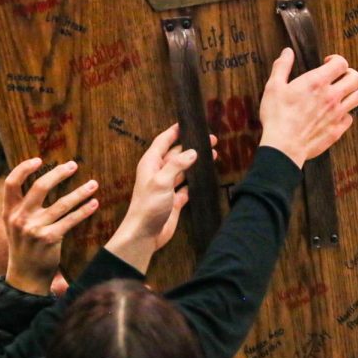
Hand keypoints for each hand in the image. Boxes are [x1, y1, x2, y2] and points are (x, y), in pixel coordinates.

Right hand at [3, 158, 98, 294]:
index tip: (39, 160)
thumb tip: (42, 180)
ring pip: (61, 204)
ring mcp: (34, 229)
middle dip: (58, 174)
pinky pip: (70, 220)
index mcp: (9, 212)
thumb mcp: (15, 225)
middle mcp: (20, 218)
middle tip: (74, 165)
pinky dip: (84, 210)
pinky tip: (94, 203)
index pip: (11, 183)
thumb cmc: (24, 246)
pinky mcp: (49, 239)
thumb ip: (23, 206)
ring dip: (80, 192)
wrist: (25, 277)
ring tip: (93, 184)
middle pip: (39, 187)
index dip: (24, 168)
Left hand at [104, 124, 213, 273]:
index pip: (163, 141)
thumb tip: (192, 152)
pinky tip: (205, 178)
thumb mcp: (161, 181)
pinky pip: (186, 187)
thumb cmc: (148, 206)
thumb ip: (177, 165)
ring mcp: (166, 187)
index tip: (188, 123)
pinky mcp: (174, 200)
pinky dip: (195, 183)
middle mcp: (158, 173)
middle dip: (192, 147)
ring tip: (213, 155)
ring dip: (196, 163)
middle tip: (211, 140)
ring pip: (183, 170)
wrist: (144, 234)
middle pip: (177, 154)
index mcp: (151, 163)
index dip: (175, 131)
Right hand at [259, 49, 357, 167]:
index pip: (341, 63)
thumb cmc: (277, 116)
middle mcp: (332, 96)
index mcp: (317, 82)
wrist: (284, 147)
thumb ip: (282, 66)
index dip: (336, 60)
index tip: (327, 63)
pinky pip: (350, 117)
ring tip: (339, 94)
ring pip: (357, 97)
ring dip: (350, 93)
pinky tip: (334, 114)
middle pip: (356, 78)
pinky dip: (345, 114)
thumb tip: (287, 52)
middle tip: (338, 77)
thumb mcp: (274, 87)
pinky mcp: (337, 130)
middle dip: (349, 74)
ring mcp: (337, 114)